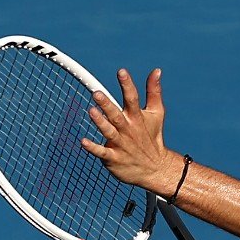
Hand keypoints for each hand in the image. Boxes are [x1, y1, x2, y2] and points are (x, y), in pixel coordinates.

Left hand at [81, 68, 180, 193]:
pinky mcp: (114, 158)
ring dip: (100, 122)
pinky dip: (93, 148)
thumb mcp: (157, 113)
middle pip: (117, 115)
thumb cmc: (152, 137)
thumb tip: (156, 70)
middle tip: (96, 93)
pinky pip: (102, 152)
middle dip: (107, 104)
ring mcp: (121, 144)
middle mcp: (129, 129)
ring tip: (91, 111)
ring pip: (109, 132)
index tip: (121, 72)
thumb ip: (154, 92)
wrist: (156, 169)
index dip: (127, 85)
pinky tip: (83, 142)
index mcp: (137, 117)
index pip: (132, 98)